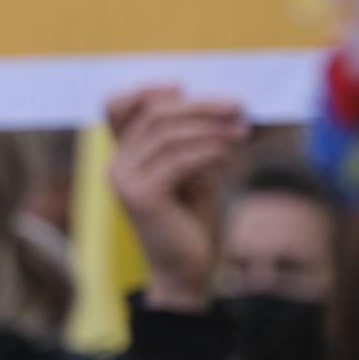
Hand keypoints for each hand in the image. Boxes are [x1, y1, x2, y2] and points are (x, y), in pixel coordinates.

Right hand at [106, 86, 246, 312]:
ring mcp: (123, 181)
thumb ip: (190, 138)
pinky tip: (232, 155)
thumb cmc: (191, 219)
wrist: (187, 270)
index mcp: (123, 155)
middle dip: (201, 106)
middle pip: (155, 114)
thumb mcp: (192, 168)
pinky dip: (210, 151)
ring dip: (212, 129)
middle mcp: (116, 164)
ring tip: (242, 134)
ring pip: (168, 134)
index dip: (148, 89)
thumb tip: (215, 102)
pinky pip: (179, 160)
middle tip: (238, 109)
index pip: (116, 105)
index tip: (188, 90)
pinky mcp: (140, 197)